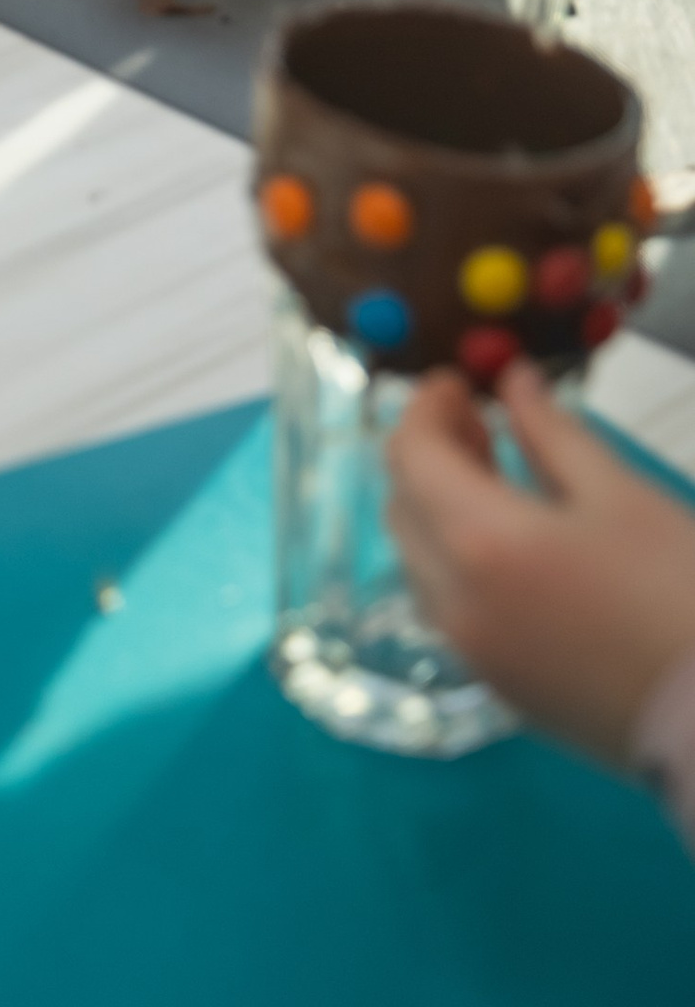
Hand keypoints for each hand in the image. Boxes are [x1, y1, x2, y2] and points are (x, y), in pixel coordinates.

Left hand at [389, 364, 694, 767]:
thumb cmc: (677, 593)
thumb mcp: (620, 495)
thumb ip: (551, 432)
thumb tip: (512, 381)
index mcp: (478, 543)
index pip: (409, 455)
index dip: (425, 407)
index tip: (458, 383)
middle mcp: (454, 602)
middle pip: (402, 507)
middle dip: (428, 455)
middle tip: (479, 426)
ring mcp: (472, 653)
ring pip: (417, 561)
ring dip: (436, 509)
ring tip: (494, 478)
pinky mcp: (498, 689)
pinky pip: (446, 608)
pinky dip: (453, 561)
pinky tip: (507, 546)